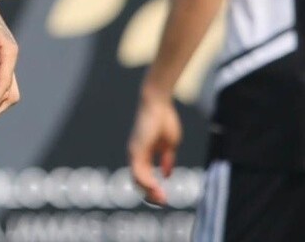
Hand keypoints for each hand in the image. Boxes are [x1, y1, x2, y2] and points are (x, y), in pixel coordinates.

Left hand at [128, 87, 181, 205]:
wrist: (158, 103)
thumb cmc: (164, 119)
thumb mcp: (170, 144)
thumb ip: (167, 160)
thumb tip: (166, 175)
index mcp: (143, 154)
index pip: (144, 177)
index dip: (153, 189)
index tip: (164, 198)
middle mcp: (136, 155)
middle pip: (139, 182)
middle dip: (150, 195)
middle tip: (162, 201)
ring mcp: (134, 153)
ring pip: (137, 180)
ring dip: (149, 191)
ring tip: (161, 198)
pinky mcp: (136, 149)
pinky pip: (139, 171)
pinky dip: (146, 182)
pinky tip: (156, 188)